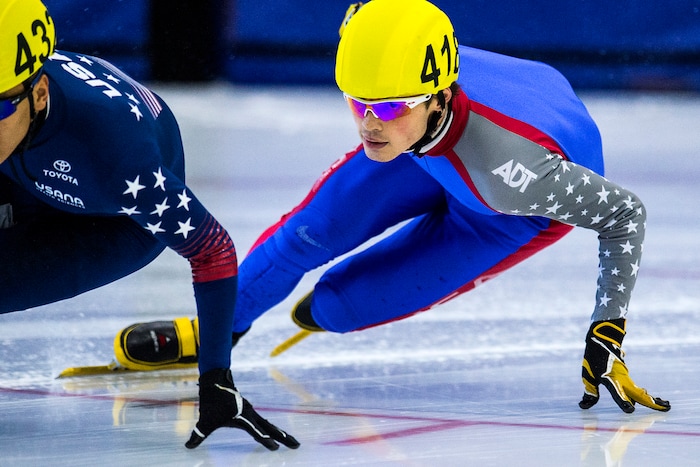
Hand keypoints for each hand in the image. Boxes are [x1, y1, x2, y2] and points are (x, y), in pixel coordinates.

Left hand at [185, 368, 299, 449]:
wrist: (216, 381)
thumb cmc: (211, 402)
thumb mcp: (204, 420)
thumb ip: (199, 434)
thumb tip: (188, 446)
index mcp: (243, 418)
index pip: (257, 432)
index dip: (265, 441)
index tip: (275, 448)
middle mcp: (250, 414)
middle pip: (271, 428)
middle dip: (284, 437)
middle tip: (297, 445)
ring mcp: (251, 412)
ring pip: (269, 424)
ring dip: (280, 433)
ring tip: (291, 441)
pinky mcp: (248, 410)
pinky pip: (263, 421)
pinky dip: (271, 428)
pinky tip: (273, 432)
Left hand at [579, 319, 669, 412]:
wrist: (603, 341)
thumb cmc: (593, 359)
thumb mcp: (587, 375)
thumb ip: (590, 391)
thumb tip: (584, 405)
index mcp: (609, 378)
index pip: (617, 392)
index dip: (622, 401)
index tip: (630, 410)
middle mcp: (621, 379)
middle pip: (638, 393)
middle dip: (651, 402)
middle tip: (666, 408)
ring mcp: (626, 378)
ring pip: (640, 391)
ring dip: (652, 399)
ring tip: (665, 405)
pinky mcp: (627, 377)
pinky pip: (636, 389)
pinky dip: (645, 396)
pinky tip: (652, 400)